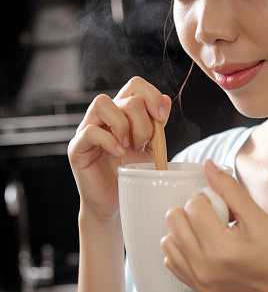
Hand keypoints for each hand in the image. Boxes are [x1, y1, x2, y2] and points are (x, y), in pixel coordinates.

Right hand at [68, 77, 170, 220]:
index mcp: (123, 113)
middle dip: (142, 121)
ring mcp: (88, 130)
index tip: (162, 116)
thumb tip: (166, 100)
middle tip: (142, 145)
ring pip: (102, 103)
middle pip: (125, 97)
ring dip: (122, 124)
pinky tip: (118, 154)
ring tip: (128, 147)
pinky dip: (108, 141)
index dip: (151, 95)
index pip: (134, 85)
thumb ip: (156, 126)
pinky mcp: (77, 148)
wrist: (114, 205)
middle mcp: (104, 118)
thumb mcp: (151, 150)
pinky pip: (90, 131)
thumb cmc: (131, 177)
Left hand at [161, 159, 267, 291]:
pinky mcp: (196, 287)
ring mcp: (198, 280)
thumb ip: (230, 189)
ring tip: (209, 234)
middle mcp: (204, 266)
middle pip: (174, 221)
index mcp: (221, 248)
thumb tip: (207, 166)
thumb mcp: (258, 217)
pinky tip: (202, 248)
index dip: (208, 200)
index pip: (193, 206)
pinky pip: (171, 261)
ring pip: (168, 242)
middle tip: (215, 220)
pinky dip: (182, 249)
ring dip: (184, 231)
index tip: (225, 210)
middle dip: (193, 213)